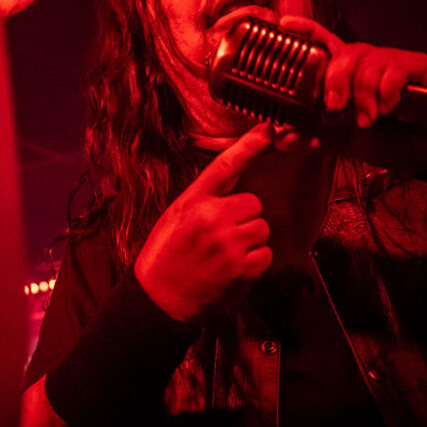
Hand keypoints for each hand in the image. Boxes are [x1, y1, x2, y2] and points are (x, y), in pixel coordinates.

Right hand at [134, 123, 275, 322]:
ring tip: (226, 254)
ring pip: (262, 229)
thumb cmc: (166, 256)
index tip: (268, 129)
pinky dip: (254, 263)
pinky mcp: (240, 268)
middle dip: (245, 218)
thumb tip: (234, 192)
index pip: (225, 166)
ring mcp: (228, 243)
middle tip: (224, 235)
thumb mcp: (176, 216)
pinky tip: (233, 269)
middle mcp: (211, 217)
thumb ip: (204, 201)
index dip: (248, 145)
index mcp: (193, 201)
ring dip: (251, 241)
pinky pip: (265, 255)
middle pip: (253, 204)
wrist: (158, 298)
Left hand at [274, 15, 426, 167]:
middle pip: (344, 53)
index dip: (307, 32)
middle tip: (335, 107)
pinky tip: (391, 107)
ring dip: (364, 93)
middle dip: (335, 80)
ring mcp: (392, 61)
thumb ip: (317, 139)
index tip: (285, 24)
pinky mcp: (418, 64)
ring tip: (369, 118)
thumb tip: (282, 139)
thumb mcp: (348, 142)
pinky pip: (396, 67)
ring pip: (367, 61)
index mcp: (349, 75)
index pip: (325, 45)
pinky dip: (389, 90)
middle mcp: (368, 63)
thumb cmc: (392, 139)